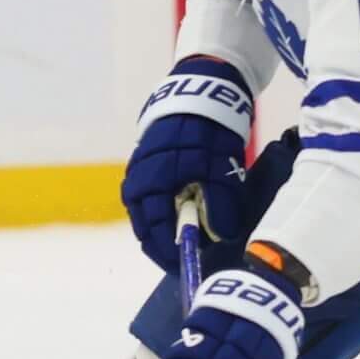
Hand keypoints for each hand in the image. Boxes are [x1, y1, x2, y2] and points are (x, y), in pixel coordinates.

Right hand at [121, 58, 251, 272]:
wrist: (201, 91)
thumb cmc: (209, 132)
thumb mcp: (221, 171)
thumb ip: (220, 207)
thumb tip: (219, 236)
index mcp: (151, 186)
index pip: (153, 232)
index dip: (169, 253)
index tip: (184, 267)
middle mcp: (138, 181)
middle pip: (145, 225)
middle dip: (163, 243)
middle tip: (184, 257)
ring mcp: (139, 171)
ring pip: (146, 211)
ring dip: (163, 226)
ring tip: (185, 238)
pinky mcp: (146, 162)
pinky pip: (150, 196)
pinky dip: (163, 209)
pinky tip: (181, 212)